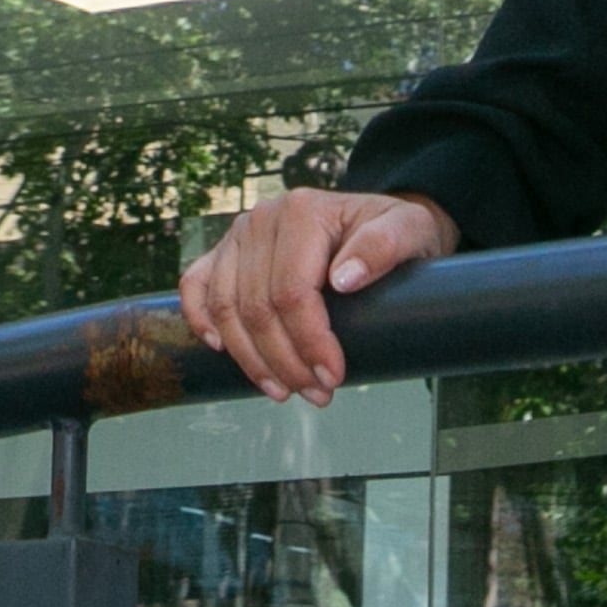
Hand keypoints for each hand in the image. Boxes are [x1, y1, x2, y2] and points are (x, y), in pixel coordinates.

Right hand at [178, 188, 456, 404]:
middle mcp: (262, 220)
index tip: (332, 377)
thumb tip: (344, 279)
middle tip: (317, 394)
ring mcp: (238, 235)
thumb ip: (384, 246)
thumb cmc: (397, 230)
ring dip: (250, 358)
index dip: (308, 342)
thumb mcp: (410, 229)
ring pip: (226, 307)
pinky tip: (220, 349)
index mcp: (302, 212)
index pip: (291, 291)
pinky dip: (200, 318)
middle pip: (257, 307)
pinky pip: (196, 284)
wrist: (381, 222)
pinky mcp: (225, 252)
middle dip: (284, 361)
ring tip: (282, 389)